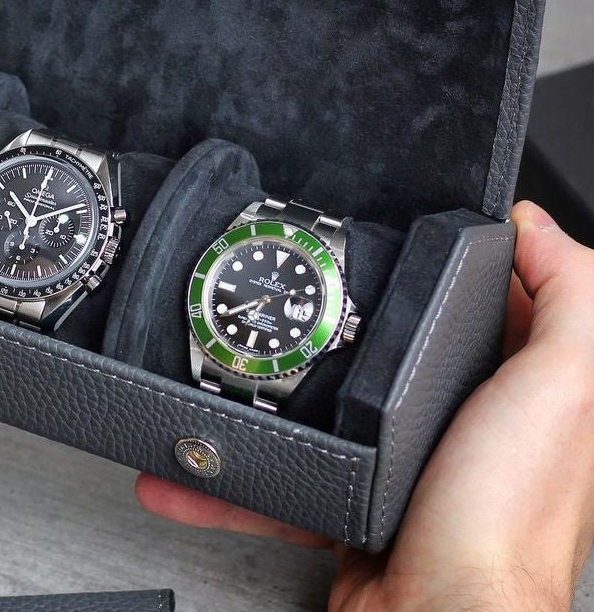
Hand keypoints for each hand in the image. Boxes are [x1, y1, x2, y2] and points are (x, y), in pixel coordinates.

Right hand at [136, 201, 593, 611]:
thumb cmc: (503, 521)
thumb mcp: (563, 387)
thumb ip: (570, 299)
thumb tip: (534, 225)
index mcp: (515, 392)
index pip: (489, 303)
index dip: (451, 266)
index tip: (401, 233)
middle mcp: (463, 427)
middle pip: (399, 345)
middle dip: (346, 314)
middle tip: (298, 282)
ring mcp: (403, 464)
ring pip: (330, 406)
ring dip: (272, 388)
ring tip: (228, 359)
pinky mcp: (352, 502)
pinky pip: (286, 471)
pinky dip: (233, 471)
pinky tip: (189, 462)